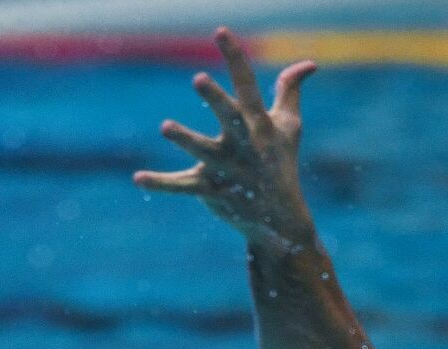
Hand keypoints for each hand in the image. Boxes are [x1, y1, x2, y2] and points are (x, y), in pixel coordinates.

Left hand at [134, 28, 317, 250]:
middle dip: (215, 98)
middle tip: (198, 79)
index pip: (247, 85)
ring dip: (185, 139)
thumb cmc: (280, 165)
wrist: (279, 218)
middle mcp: (243, 144)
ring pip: (202, 151)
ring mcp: (226, 168)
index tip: (220, 32)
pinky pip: (181, 186)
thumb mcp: (289, 127)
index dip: (233, 57)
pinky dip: (160, 184)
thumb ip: (290, 91)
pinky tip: (138, 178)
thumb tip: (309, 63)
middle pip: (229, 117)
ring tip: (166, 127)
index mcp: (259, 124)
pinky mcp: (210, 189)